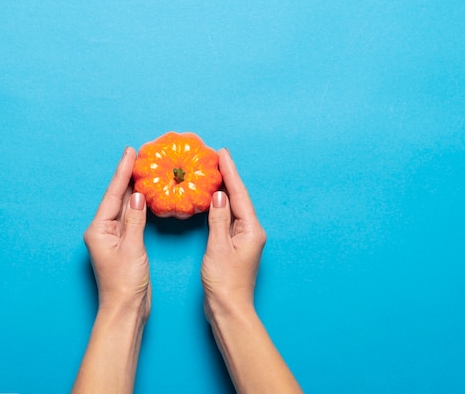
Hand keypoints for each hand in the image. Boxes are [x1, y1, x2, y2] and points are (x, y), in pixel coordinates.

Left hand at [83, 147, 150, 319]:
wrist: (125, 309)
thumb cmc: (125, 283)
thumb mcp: (132, 248)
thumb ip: (135, 220)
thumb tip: (138, 196)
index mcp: (99, 229)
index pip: (113, 194)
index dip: (122, 172)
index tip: (130, 152)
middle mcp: (103, 230)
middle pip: (116, 197)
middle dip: (127, 176)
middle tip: (138, 155)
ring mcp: (113, 237)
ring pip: (124, 206)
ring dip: (133, 188)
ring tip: (142, 168)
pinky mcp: (124, 244)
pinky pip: (131, 218)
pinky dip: (138, 205)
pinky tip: (145, 195)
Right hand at [202, 148, 266, 318]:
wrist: (229, 309)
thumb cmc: (224, 283)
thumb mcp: (218, 248)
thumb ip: (219, 219)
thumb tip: (219, 194)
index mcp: (251, 230)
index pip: (239, 194)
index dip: (230, 172)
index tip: (222, 154)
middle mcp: (251, 231)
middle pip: (239, 197)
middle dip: (228, 177)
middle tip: (216, 157)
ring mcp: (244, 238)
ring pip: (234, 207)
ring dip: (224, 189)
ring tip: (214, 171)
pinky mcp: (235, 245)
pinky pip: (228, 218)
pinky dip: (220, 205)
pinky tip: (213, 198)